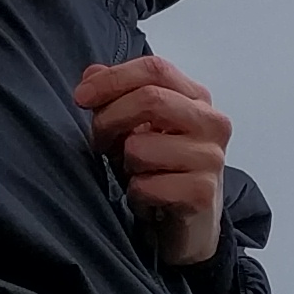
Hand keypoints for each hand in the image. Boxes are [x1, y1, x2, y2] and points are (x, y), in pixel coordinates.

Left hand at [77, 55, 231, 266]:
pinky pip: (146, 185)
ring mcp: (211, 157)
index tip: (81, 97)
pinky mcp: (202, 192)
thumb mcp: (136, 127)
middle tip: (99, 141)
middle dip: (109, 120)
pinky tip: (148, 197)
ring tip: (137, 174)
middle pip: (150, 99)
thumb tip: (92, 73)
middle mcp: (211, 122)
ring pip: (140, 147)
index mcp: (196, 98)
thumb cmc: (162, 169)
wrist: (191, 223)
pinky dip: (136, 193)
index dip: (113, 79)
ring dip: (125, 164)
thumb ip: (116, 96)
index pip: (155, 69)